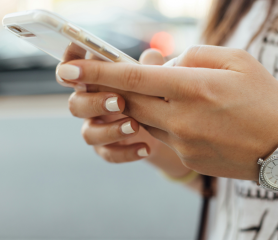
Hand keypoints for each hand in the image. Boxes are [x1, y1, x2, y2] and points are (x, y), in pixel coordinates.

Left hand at [57, 45, 277, 180]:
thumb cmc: (266, 98)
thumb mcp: (237, 60)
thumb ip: (194, 55)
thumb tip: (164, 63)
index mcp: (194, 87)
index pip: (133, 77)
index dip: (97, 72)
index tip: (69, 70)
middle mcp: (182, 117)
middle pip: (130, 101)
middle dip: (117, 89)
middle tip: (113, 79)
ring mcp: (183, 142)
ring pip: (145, 119)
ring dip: (147, 104)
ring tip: (175, 96)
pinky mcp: (188, 157)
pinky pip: (164, 135)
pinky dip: (167, 121)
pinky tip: (193, 118)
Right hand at [57, 48, 189, 177]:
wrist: (163, 128)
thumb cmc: (151, 94)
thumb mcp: (154, 78)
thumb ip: (150, 67)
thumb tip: (153, 55)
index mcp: (95, 82)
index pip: (73, 71)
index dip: (69, 64)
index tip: (75, 63)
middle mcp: (90, 104)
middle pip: (76, 104)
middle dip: (95, 102)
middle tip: (120, 101)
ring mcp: (97, 128)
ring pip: (88, 133)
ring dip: (110, 130)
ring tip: (135, 126)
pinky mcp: (107, 148)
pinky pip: (108, 154)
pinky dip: (126, 152)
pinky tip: (145, 148)